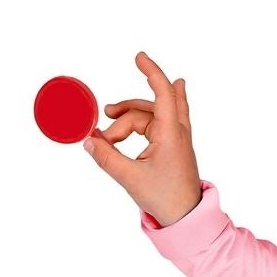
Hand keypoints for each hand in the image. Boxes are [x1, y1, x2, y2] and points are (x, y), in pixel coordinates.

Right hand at [82, 51, 203, 226]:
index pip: (163, 92)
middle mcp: (177, 133)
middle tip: (106, 114)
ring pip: (151, 118)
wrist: (187, 220)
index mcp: (171, 134)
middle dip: (127, 109)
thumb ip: (106, 157)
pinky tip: (131, 123)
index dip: (151, 72)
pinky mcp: (174, 151)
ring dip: (129, 122)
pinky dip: (138, 129)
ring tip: (108, 136)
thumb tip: (88, 140)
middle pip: (151, 106)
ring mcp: (177, 142)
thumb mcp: (130, 178)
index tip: (139, 57)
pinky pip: (156, 128)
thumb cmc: (166, 200)